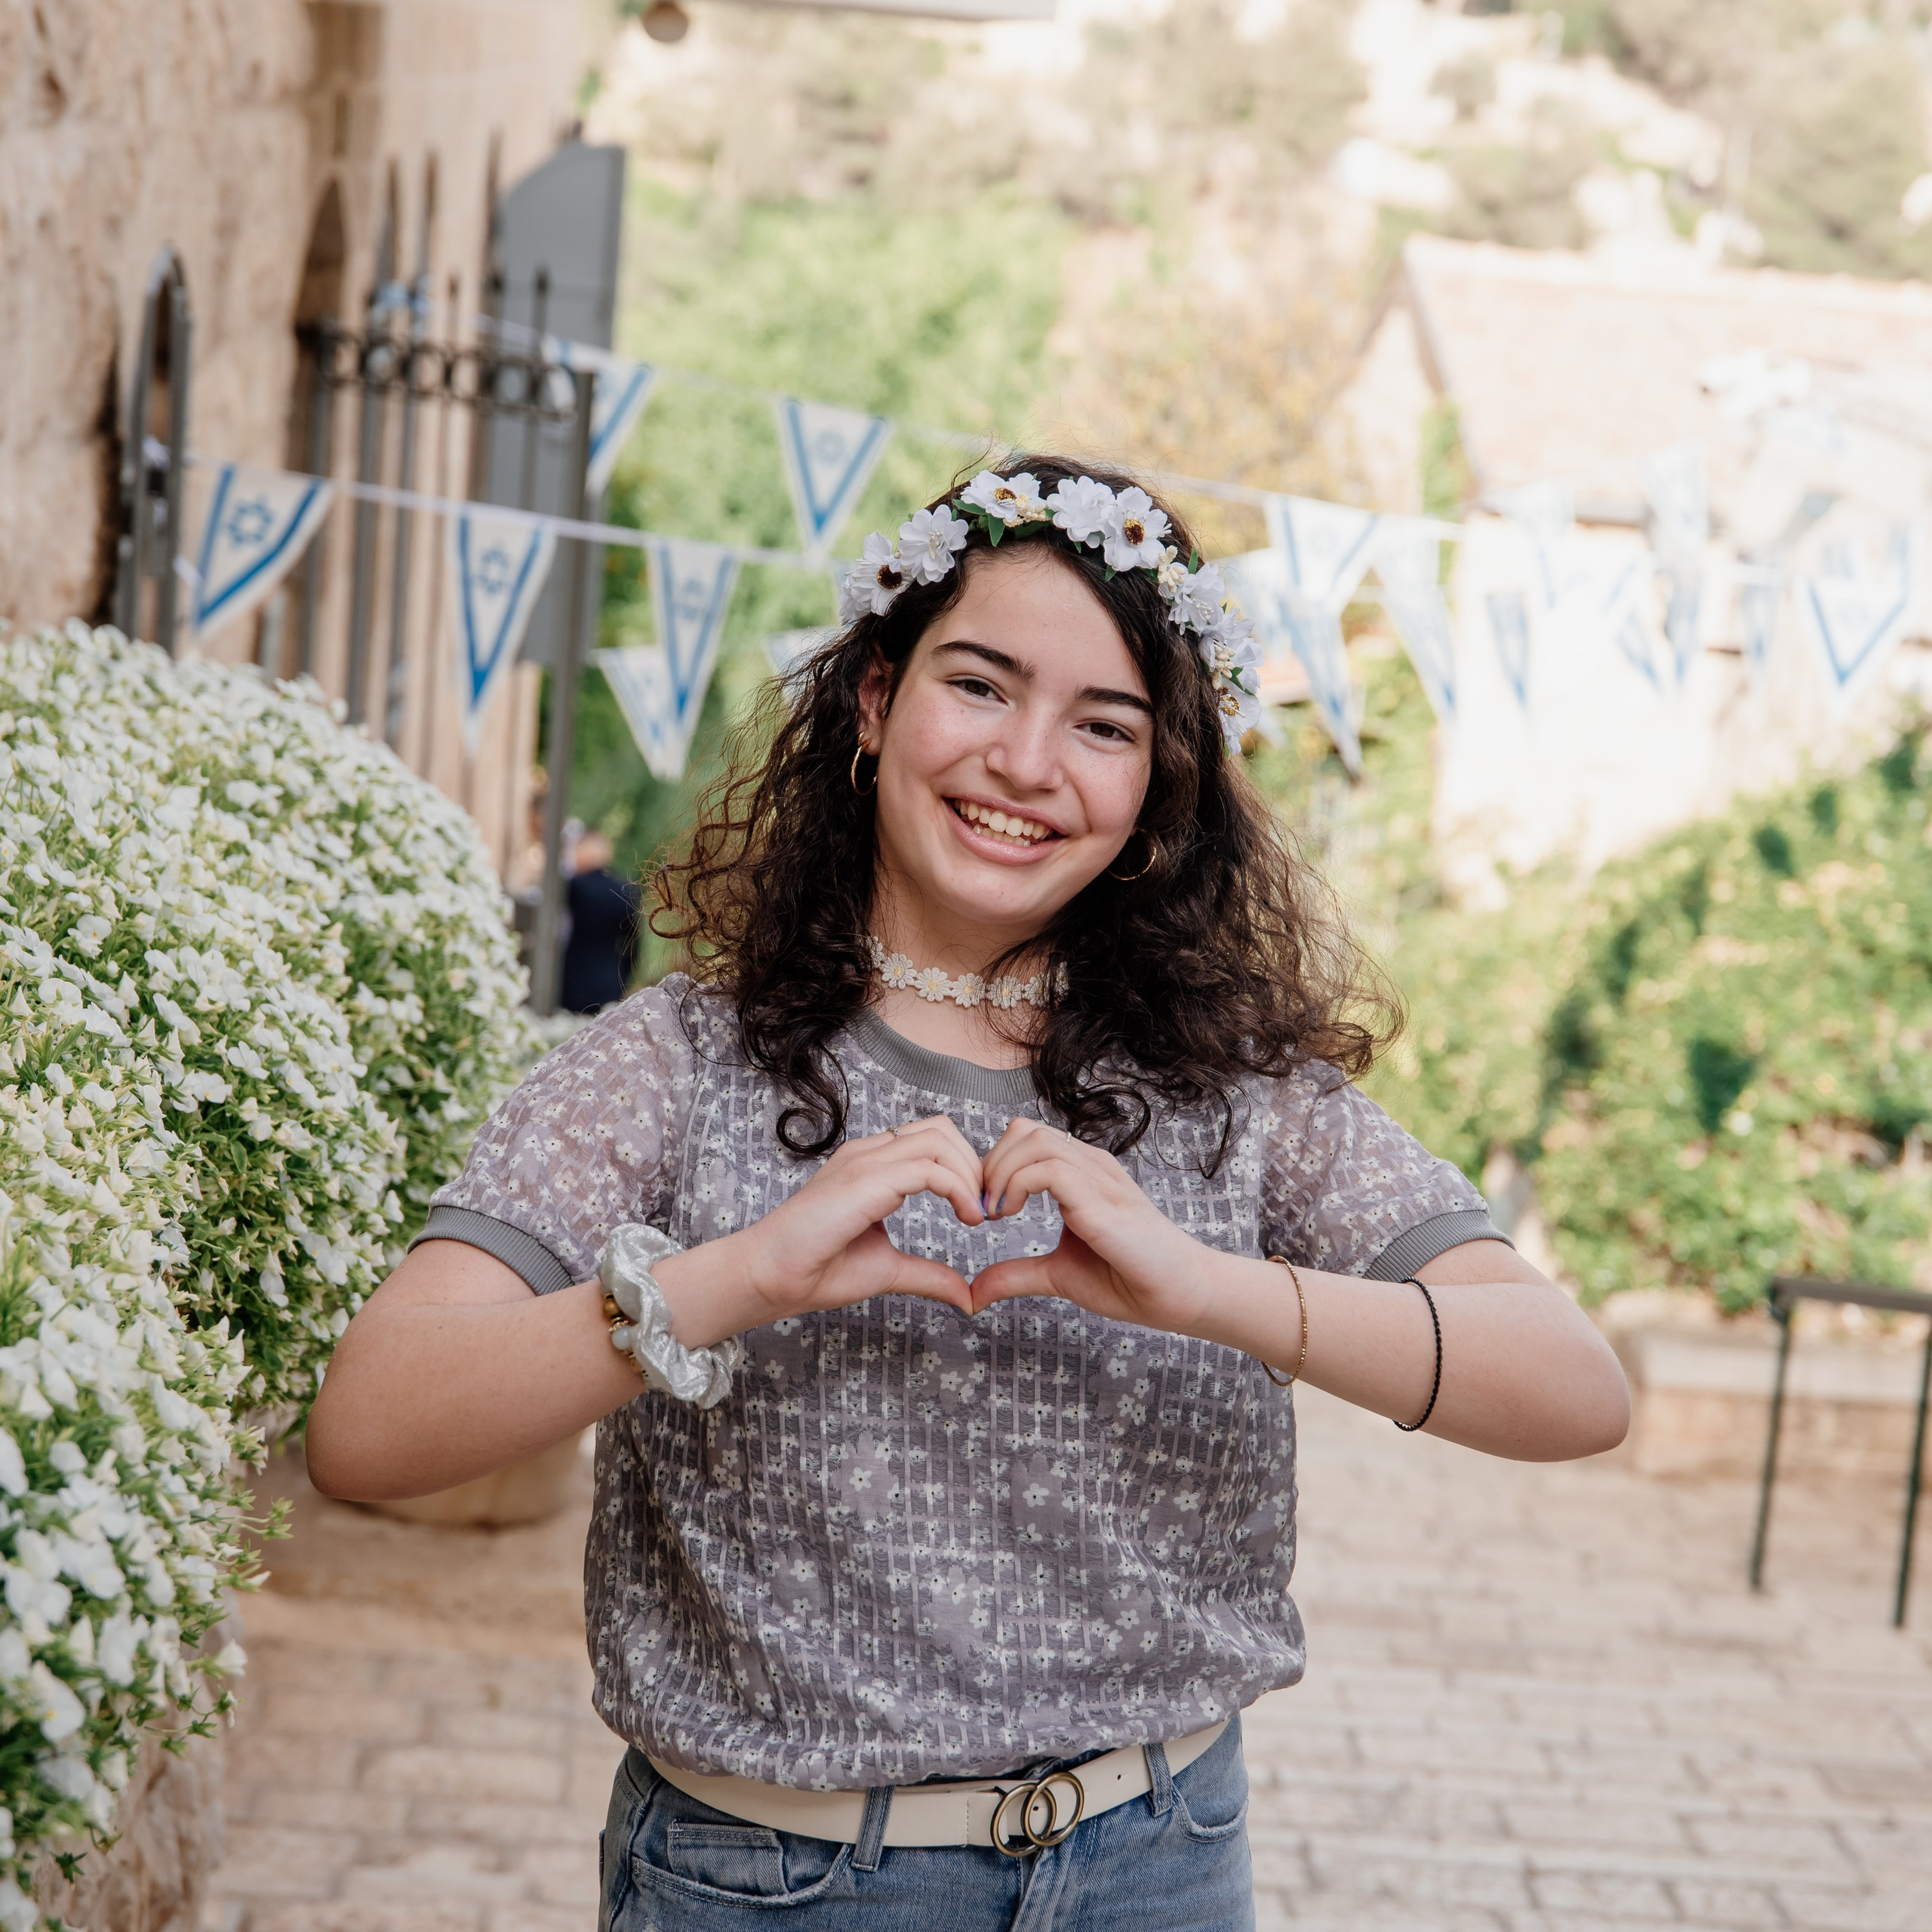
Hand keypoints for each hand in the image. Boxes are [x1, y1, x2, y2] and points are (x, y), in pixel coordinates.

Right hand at [730, 1115, 984, 1326]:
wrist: (771, 1277)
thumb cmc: (817, 1269)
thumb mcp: (888, 1270)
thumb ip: (927, 1274)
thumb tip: (966, 1295)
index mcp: (872, 1165)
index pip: (932, 1138)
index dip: (965, 1167)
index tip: (978, 1211)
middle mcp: (869, 1154)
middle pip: (941, 1129)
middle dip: (974, 1165)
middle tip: (984, 1209)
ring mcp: (864, 1161)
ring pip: (939, 1139)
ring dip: (970, 1175)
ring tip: (976, 1216)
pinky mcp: (864, 1180)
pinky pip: (928, 1167)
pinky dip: (958, 1188)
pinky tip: (966, 1218)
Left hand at [968, 1117, 1211, 1332]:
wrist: (1180, 1296)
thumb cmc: (1129, 1280)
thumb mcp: (1058, 1275)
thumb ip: (1017, 1274)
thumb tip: (974, 1291)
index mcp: (1082, 1174)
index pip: (1025, 1138)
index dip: (994, 1165)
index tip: (984, 1208)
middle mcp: (1091, 1166)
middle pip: (1023, 1129)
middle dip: (990, 1164)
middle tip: (983, 1208)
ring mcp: (1099, 1178)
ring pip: (1034, 1140)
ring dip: (1000, 1173)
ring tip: (995, 1212)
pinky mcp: (1103, 1201)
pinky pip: (1050, 1169)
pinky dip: (1017, 1185)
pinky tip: (1009, 1214)